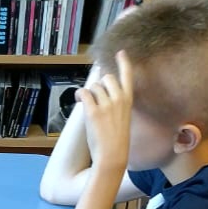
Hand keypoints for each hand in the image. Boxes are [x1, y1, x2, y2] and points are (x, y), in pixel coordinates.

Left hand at [76, 52, 133, 174]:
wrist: (112, 155)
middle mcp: (119, 99)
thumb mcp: (122, 118)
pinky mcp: (93, 111)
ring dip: (89, 93)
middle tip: (95, 96)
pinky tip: (79, 100)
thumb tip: (99, 92)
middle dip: (99, 84)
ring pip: (94, 86)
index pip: (127, 76)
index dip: (123, 62)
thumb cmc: (117, 141)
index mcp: (128, 101)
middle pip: (107, 78)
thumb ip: (116, 104)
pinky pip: (84, 93)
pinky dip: (79, 95)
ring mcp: (106, 104)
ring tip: (87, 103)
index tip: (120, 52)